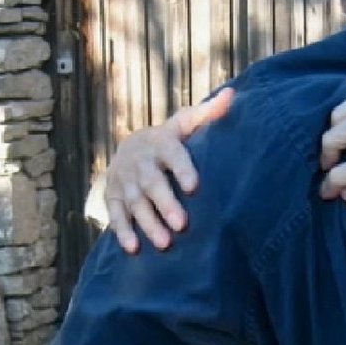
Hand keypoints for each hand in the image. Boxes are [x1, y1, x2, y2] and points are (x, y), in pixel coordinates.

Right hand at [103, 88, 234, 252]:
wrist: (129, 149)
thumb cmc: (169, 141)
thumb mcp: (184, 125)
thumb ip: (207, 114)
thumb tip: (232, 96)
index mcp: (161, 143)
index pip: (172, 154)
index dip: (182, 169)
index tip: (194, 186)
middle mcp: (141, 162)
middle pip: (152, 184)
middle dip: (165, 204)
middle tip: (182, 224)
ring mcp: (125, 182)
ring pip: (136, 204)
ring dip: (148, 223)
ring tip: (166, 243)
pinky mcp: (113, 198)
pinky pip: (116, 215)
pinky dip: (123, 232)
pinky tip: (133, 248)